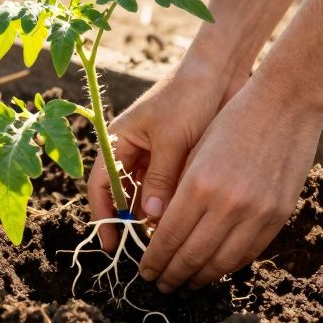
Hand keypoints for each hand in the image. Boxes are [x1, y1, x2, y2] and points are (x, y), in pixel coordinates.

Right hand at [86, 58, 244, 249]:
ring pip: (149, 197)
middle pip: (125, 195)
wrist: (221, 70)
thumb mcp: (171, 139)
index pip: (101, 185)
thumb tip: (150, 218)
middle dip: (132, 223)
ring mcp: (157, 155)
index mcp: (119, 139)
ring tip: (166, 242)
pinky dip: (175, 206)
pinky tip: (184, 223)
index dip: (103, 215)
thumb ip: (160, 179)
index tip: (111, 244)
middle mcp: (134, 150)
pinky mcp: (180, 159)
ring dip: (156, 217)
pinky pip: (171, 190)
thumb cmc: (188, 96)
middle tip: (144, 252)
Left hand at [137, 77, 322, 291]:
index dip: (155, 260)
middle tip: (161, 285)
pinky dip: (229, 265)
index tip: (145, 271)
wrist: (285, 104)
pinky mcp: (278, 216)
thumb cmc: (233, 120)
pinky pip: (249, 252)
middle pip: (191, 256)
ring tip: (186, 284)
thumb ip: (180, 193)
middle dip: (172, 275)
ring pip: (221, 262)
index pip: (168, 237)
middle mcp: (226, 204)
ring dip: (200, 278)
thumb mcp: (196, 153)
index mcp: (198, 185)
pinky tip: (216, 268)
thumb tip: (163, 231)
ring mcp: (256, 213)